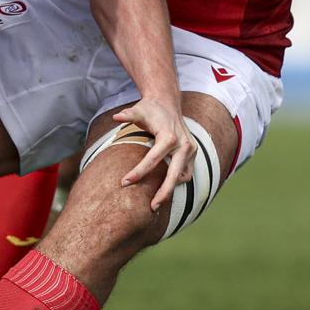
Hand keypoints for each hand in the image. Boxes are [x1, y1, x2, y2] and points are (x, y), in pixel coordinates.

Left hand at [108, 96, 193, 212]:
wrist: (167, 102)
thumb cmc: (150, 109)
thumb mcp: (138, 110)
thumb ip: (127, 115)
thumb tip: (115, 117)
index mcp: (169, 136)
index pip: (153, 159)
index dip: (138, 172)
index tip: (125, 182)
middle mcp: (183, 144)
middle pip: (174, 174)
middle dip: (163, 192)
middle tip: (151, 207)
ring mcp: (191, 150)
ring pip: (183, 176)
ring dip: (171, 189)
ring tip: (157, 201)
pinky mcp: (193, 153)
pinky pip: (187, 172)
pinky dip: (177, 182)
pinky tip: (165, 189)